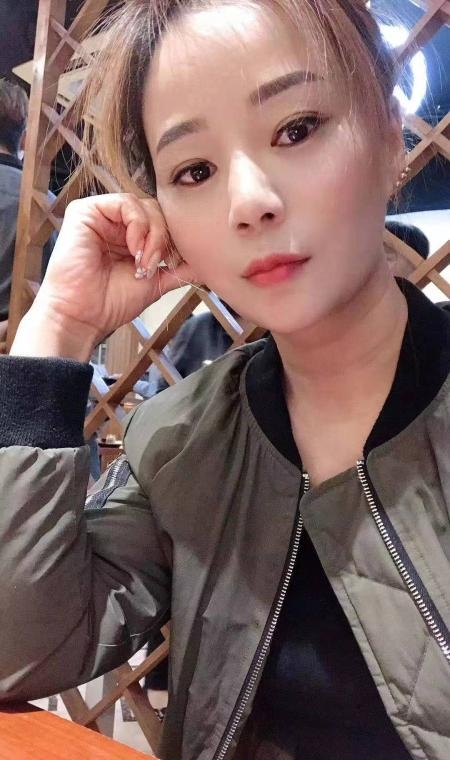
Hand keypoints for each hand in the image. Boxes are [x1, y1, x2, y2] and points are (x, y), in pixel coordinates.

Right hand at [12, 194, 197, 360]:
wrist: (84, 316)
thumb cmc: (110, 303)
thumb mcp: (155, 284)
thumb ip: (178, 270)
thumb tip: (206, 266)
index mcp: (129, 237)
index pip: (162, 222)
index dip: (173, 239)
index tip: (174, 263)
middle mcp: (115, 223)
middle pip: (157, 211)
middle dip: (165, 239)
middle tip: (158, 265)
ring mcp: (101, 215)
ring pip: (145, 206)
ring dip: (153, 236)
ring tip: (144, 263)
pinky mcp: (86, 211)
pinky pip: (125, 203)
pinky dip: (137, 226)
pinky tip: (133, 249)